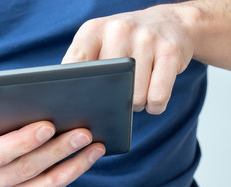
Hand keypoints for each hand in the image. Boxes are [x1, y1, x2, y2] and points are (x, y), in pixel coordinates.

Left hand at [62, 3, 198, 113]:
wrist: (173, 23)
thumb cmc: (127, 42)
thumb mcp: (100, 42)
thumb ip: (84, 64)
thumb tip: (72, 100)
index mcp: (94, 30)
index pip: (74, 62)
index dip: (71, 87)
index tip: (74, 102)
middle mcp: (119, 29)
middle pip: (106, 87)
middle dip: (112, 101)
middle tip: (118, 92)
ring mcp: (146, 39)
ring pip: (134, 97)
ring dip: (135, 105)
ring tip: (137, 91)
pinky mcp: (170, 52)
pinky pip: (157, 98)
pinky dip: (154, 107)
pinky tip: (152, 99)